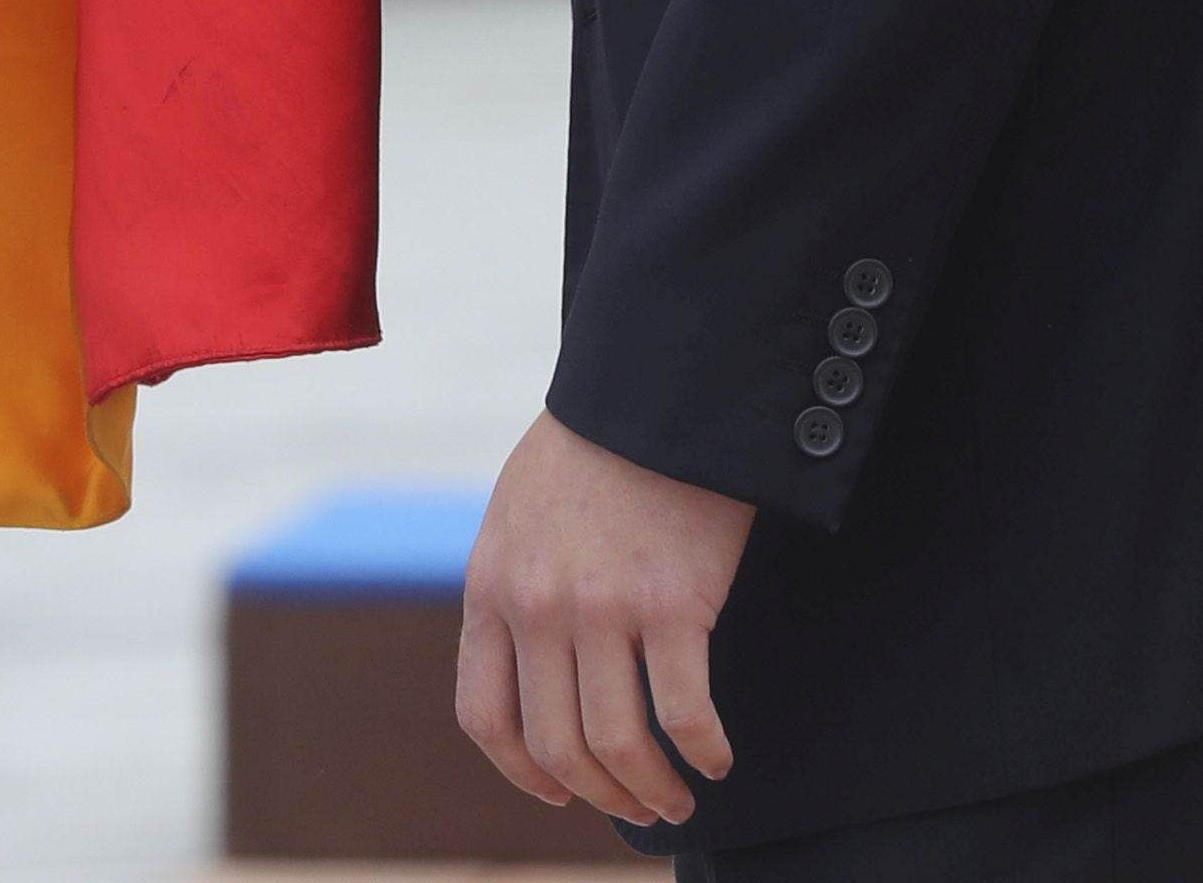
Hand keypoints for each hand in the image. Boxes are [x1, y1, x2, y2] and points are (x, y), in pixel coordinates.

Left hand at [456, 408, 752, 829]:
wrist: (655, 393)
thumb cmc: (592, 452)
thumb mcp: (516, 516)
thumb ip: (512, 589)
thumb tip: (525, 669)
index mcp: (490, 587)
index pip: (485, 715)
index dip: (522, 771)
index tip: (557, 792)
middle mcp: (536, 607)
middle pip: (556, 745)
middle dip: (599, 794)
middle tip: (638, 808)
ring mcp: (602, 608)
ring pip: (618, 744)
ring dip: (651, 790)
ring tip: (679, 799)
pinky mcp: (672, 604)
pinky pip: (684, 712)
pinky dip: (703, 751)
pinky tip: (717, 758)